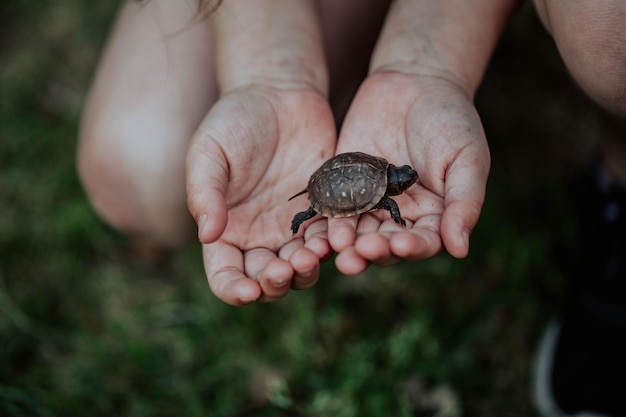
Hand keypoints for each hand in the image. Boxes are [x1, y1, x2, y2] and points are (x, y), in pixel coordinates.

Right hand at [186, 87, 335, 304]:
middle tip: (284, 270)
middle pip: (267, 279)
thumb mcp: (209, 151)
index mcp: (226, 230)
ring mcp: (294, 228)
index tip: (248, 291)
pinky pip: (331, 239)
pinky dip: (333, 246)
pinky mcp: (324, 213)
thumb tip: (208, 236)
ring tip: (310, 257)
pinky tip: (336, 240)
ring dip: (306, 271)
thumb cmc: (235, 121)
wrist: (279, 94)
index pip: (225, 274)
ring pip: (302, 268)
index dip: (233, 289)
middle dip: (275, 283)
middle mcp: (260, 237)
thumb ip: (204, 192)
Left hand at [331, 71, 489, 273]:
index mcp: (433, 217)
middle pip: (385, 245)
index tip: (400, 246)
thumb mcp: (467, 158)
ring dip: (345, 242)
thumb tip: (460, 250)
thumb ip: (464, 202)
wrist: (414, 81)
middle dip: (372, 251)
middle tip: (359, 254)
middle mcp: (399, 217)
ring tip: (336, 245)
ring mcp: (369, 202)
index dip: (412, 248)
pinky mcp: (344, 186)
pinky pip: (334, 205)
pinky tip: (319, 223)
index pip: (422, 243)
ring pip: (356, 231)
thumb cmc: (451, 120)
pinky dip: (326, 217)